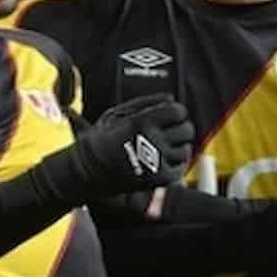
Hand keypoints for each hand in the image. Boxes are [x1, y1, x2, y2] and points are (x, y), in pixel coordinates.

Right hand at [70, 94, 193, 194]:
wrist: (90, 169)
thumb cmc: (103, 139)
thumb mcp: (117, 113)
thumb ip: (146, 102)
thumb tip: (171, 98)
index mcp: (141, 122)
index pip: (178, 111)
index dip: (176, 112)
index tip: (170, 116)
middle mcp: (151, 141)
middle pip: (186, 129)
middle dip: (179, 128)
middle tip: (168, 131)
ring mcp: (156, 161)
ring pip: (186, 149)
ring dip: (177, 147)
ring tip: (162, 147)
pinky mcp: (159, 178)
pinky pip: (181, 167)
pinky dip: (175, 164)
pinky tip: (162, 160)